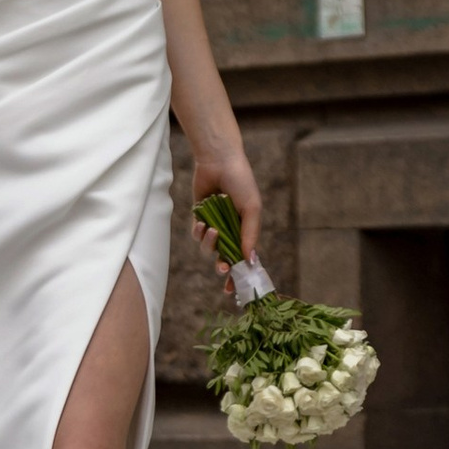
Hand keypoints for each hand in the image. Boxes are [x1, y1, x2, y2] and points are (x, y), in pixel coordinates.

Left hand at [192, 144, 260, 276]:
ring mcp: (214, 224)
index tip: (234, 288)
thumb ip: (250, 235)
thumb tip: (249, 261)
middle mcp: (230, 229)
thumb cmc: (241, 182)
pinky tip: (202, 223)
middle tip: (222, 268)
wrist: (219, 160)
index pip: (243, 257)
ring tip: (212, 231)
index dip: (239, 273)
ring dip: (209, 244)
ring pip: (209, 248)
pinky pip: (197, 234)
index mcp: (246, 229)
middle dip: (222, 266)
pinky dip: (199, 232)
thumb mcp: (251, 209)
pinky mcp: (200, 216)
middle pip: (225, 257)